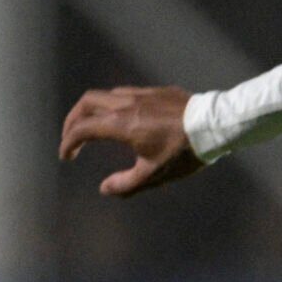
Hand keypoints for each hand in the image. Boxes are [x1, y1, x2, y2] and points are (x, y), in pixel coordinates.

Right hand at [61, 86, 202, 196]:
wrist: (216, 125)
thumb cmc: (185, 151)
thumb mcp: (155, 173)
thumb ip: (126, 184)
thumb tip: (105, 189)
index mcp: (120, 124)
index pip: (82, 129)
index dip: (68, 143)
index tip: (66, 156)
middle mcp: (126, 103)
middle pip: (86, 103)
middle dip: (73, 120)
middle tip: (72, 137)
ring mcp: (142, 94)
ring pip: (106, 95)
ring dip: (93, 110)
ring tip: (94, 127)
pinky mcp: (157, 91)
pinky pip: (126, 93)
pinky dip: (114, 104)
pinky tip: (123, 117)